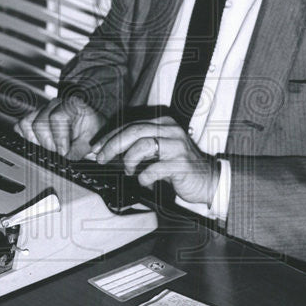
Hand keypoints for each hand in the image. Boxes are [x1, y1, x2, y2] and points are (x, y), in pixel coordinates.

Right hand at [15, 96, 104, 159]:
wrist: (88, 126)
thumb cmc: (90, 131)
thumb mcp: (90, 141)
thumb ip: (79, 149)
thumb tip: (66, 156)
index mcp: (71, 105)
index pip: (56, 117)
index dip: (59, 138)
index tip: (64, 151)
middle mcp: (55, 104)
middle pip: (39, 123)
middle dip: (49, 143)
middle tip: (59, 151)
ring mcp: (43, 110)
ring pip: (27, 123)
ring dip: (37, 141)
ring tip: (50, 146)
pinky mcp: (34, 117)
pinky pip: (22, 125)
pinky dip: (28, 137)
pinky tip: (39, 143)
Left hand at [94, 116, 219, 204]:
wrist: (208, 180)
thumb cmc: (180, 167)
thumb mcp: (159, 152)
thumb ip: (139, 148)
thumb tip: (110, 152)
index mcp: (163, 124)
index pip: (131, 125)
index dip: (110, 136)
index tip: (96, 148)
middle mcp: (171, 131)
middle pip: (134, 131)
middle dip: (112, 145)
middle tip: (101, 158)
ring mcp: (177, 146)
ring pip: (143, 144)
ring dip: (129, 160)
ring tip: (129, 171)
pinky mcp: (181, 163)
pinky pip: (154, 168)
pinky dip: (144, 177)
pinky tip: (145, 181)